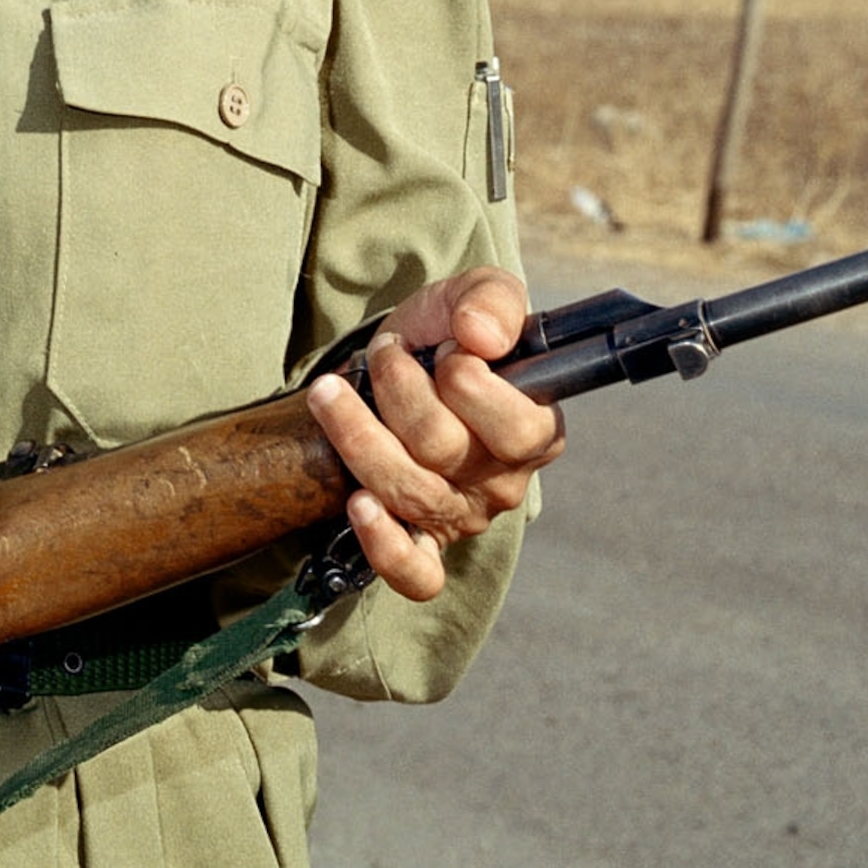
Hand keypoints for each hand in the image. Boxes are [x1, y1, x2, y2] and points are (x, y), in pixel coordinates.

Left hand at [305, 268, 563, 603]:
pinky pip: (414, 572)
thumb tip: (481, 336)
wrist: (398, 361)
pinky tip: (357, 505)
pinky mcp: (422, 540)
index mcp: (536, 428)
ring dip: (359, 434)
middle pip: (444, 451)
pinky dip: (385, 546)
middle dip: (401, 389)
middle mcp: (502, 481)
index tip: (445, 347)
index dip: (468, 380)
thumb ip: (491, 300)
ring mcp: (461, 515)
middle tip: (387, 357)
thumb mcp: (473, 295)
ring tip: (330, 392)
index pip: (517, 425)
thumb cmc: (447, 334)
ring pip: (411, 493)